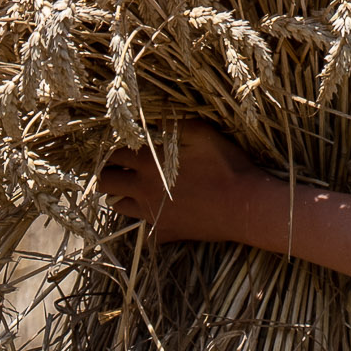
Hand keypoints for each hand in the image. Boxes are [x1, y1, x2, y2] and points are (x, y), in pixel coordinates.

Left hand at [101, 117, 263, 244]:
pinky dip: (142, 221)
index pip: (112, 154)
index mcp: (148, 162)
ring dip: (120, 195)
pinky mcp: (163, 232)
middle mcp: (142, 189)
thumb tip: (156, 118)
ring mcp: (150, 214)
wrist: (245, 206)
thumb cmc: (226, 166)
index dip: (112, 148)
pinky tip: (154, 212)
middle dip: (107, 172)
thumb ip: (175, 123)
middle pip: (106, 182)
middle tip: (119, 167)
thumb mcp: (203, 133)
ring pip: (117, 206)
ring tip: (133, 188)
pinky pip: (141, 230)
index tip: (121, 146)